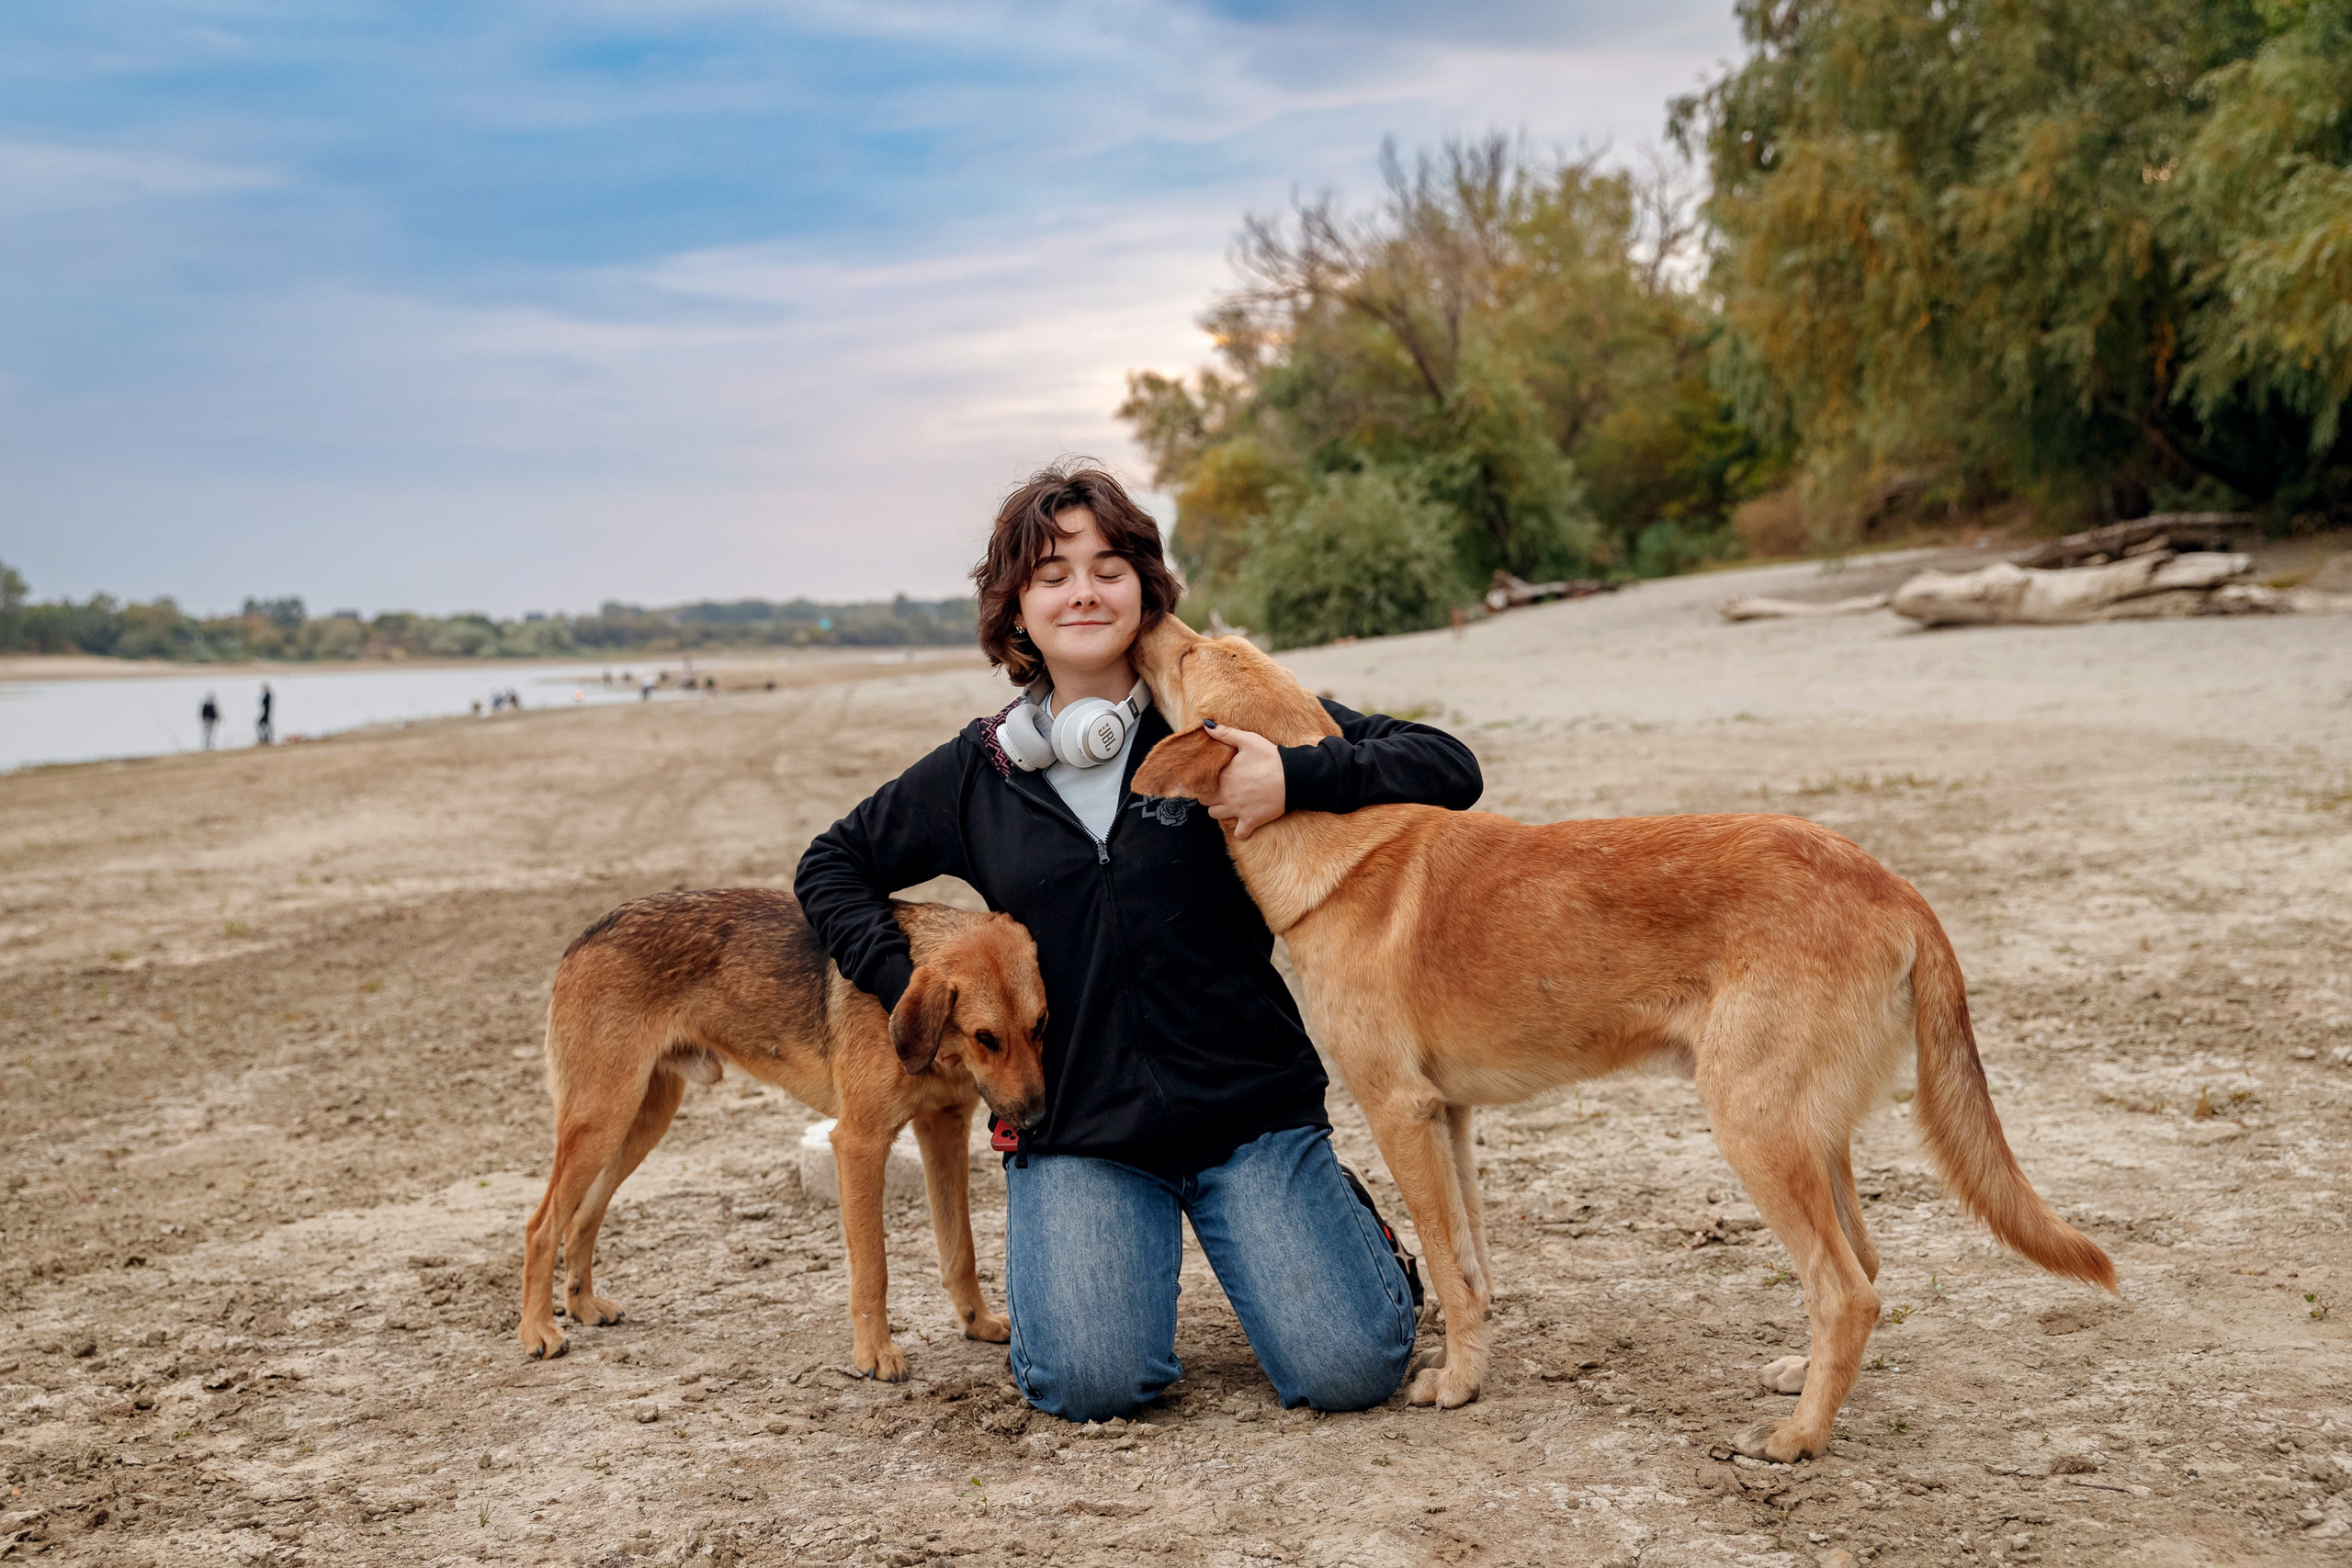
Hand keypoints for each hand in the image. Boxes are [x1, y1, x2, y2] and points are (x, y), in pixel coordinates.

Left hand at [1198, 722, 1286, 839]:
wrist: (1293, 777)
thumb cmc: (1271, 757)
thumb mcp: (1248, 740)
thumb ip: (1225, 733)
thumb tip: (1205, 725)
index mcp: (1223, 776)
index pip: (1201, 784)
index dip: (1204, 782)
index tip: (1212, 779)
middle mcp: (1226, 795)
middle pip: (1205, 802)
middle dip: (1210, 797)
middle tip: (1220, 791)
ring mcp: (1238, 809)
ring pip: (1216, 816)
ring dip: (1221, 811)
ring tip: (1230, 803)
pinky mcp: (1252, 820)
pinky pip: (1239, 833)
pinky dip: (1241, 830)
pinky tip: (1245, 822)